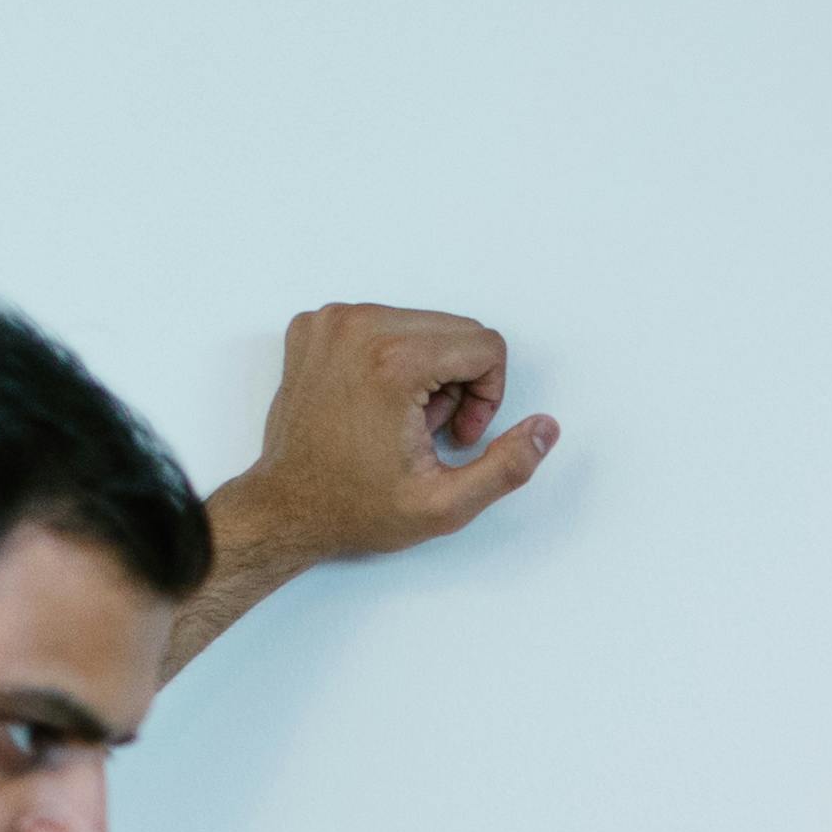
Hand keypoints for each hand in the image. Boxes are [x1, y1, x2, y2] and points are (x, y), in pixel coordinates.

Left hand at [221, 302, 555, 582]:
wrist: (286, 509)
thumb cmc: (355, 507)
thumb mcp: (446, 505)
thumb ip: (507, 466)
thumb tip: (545, 428)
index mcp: (393, 362)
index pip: (485, 344)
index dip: (487, 395)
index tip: (456, 435)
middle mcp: (358, 327)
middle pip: (456, 328)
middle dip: (458, 380)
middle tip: (428, 431)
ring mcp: (331, 322)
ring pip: (422, 323)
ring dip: (426, 369)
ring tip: (399, 419)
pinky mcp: (314, 326)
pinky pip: (381, 323)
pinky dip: (389, 358)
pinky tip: (373, 401)